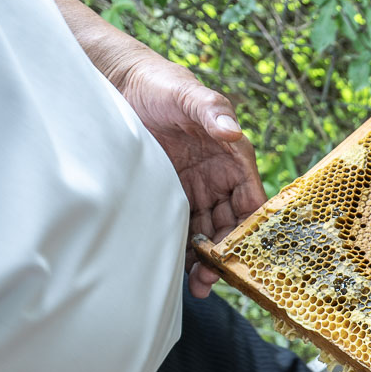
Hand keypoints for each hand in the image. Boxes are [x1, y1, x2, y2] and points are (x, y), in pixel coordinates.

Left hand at [115, 56, 265, 297]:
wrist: (119, 85)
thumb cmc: (161, 85)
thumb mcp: (187, 94)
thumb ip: (210, 109)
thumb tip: (230, 129)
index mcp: (233, 159)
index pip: (251, 202)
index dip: (251, 230)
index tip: (243, 252)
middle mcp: (218, 179)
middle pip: (232, 226)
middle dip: (227, 255)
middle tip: (212, 277)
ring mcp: (194, 191)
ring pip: (209, 234)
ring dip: (206, 261)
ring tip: (197, 286)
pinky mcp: (169, 197)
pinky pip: (182, 230)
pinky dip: (183, 252)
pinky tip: (177, 271)